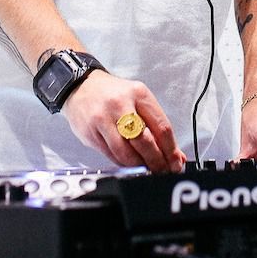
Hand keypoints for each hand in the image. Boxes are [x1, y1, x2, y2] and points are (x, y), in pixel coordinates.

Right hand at [64, 71, 186, 172]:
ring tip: (147, 170)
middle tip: (162, 171)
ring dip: (140, 167)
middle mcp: (120, 105)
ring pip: (126, 153)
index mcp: (138, 94)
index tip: (176, 163)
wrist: (80, 86)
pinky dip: (124, 164)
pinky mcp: (91, 133)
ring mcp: (103, 119)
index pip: (162, 127)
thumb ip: (157, 126)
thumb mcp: (138, 100)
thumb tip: (175, 155)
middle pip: (145, 141)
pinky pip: (111, 156)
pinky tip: (130, 165)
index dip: (171, 150)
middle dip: (157, 162)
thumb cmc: (113, 94)